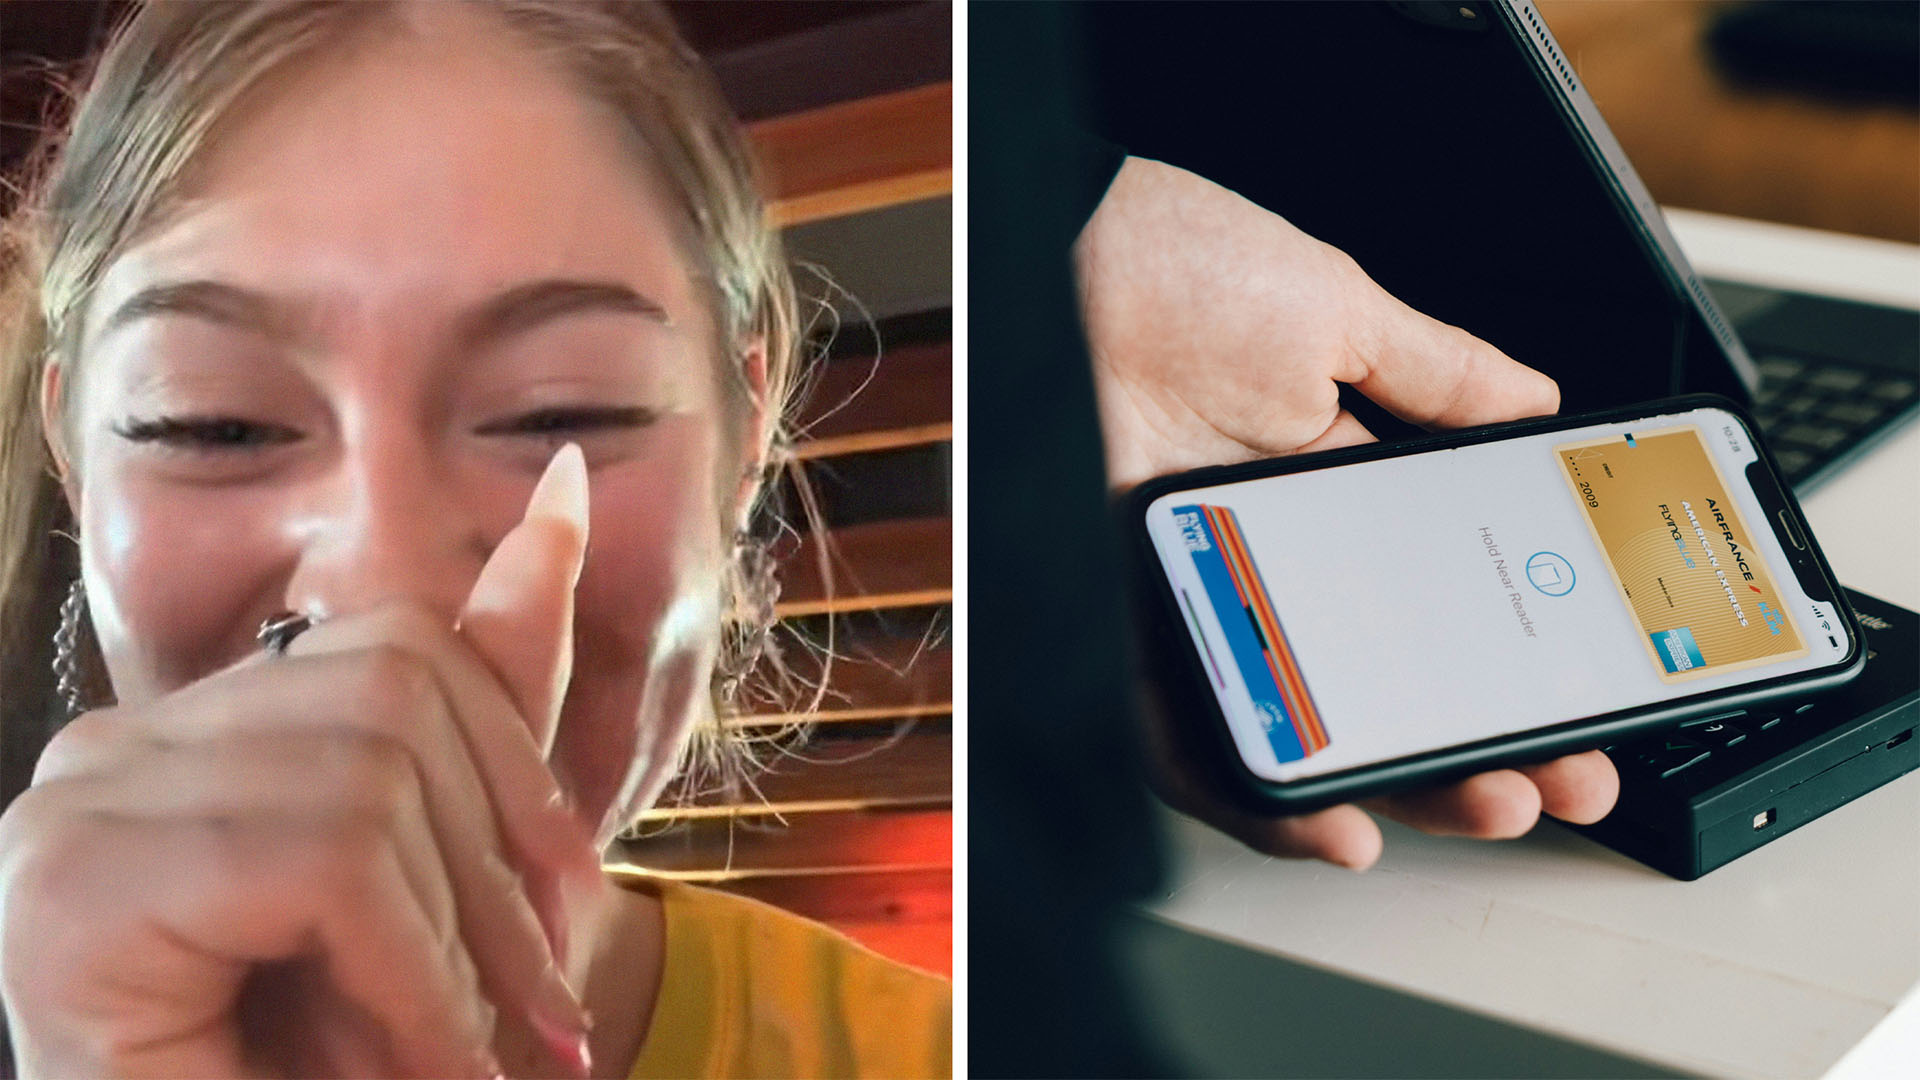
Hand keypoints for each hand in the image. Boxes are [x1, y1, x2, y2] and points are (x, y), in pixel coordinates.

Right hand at [0, 446, 600, 1076]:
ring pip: (367, 780)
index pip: (400, 647)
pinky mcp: (71, 887)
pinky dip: (412, 984)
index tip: (565, 907)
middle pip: (392, 699)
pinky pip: (323, 864)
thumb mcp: (452, 855)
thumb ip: (496, 681)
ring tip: (471, 1062)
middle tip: (541, 1019)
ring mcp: (77, 803)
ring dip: (456, 953)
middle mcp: (116, 743)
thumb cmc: (351, 1052)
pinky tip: (427, 1069)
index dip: (515, 771)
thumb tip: (569, 482)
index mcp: (200, 726)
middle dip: (501, 873)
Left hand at [1077, 157, 1615, 867]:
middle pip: (1382, 685)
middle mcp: (1266, 560)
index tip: (1589, 693)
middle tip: (1562, 772)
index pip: (1436, 605)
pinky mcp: (1132, 620)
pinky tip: (1324, 817)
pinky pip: (1184, 733)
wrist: (1060, 243)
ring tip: (1479, 804)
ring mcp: (1203, 595)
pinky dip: (1248, 788)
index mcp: (1327, 494)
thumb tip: (1534, 408)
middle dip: (1481, 742)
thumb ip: (1437, 374)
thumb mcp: (1337, 314)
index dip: (1511, 658)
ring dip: (1392, 782)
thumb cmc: (1175, 266)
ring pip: (1299, 728)